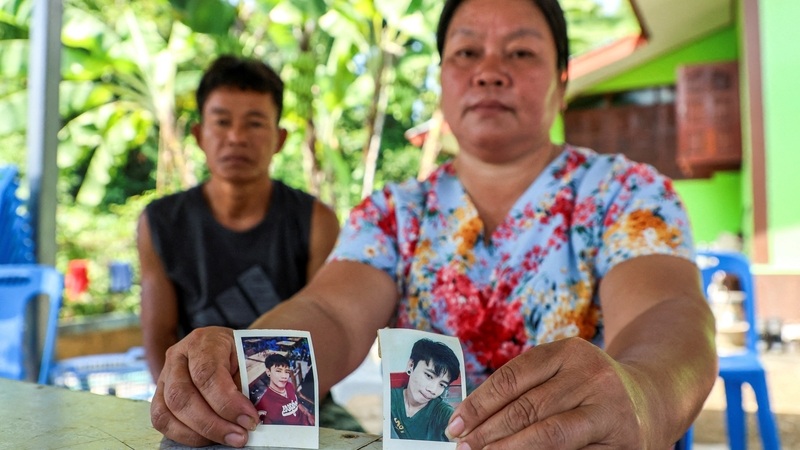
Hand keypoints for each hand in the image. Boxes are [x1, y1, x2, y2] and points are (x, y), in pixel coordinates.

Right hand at [150, 327, 258, 447]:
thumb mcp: (248, 359)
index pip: (207, 374)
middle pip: (183, 396)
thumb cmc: (239, 353)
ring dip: (199, 433)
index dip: (227, 402)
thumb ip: (247, 384)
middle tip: (240, 436)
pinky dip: (185, 435)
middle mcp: (178, 356)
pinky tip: (208, 438)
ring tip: (227, 438)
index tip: (249, 419)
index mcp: (203, 341)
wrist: (227, 346)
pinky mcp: (159, 394)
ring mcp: (164, 375)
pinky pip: (162, 420)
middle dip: (213, 424)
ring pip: (168, 411)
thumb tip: (247, 417)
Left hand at [445, 337, 647, 449]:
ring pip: (548, 435)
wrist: (653, 398)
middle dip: (488, 432)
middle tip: (462, 446)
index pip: (512, 378)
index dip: (479, 403)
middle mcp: (593, 376)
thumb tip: (471, 420)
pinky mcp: (623, 443)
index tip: (455, 424)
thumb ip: (525, 388)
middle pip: (527, 407)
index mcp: (570, 351)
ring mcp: (610, 410)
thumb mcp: (562, 372)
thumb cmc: (590, 389)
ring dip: (508, 449)